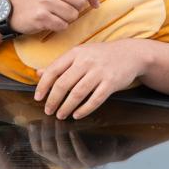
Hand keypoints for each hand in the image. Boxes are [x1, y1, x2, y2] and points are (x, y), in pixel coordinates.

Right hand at [8, 0, 99, 35]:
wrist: (10, 10)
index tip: (96, 3)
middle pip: (80, 0)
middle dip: (77, 8)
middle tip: (66, 9)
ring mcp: (44, 1)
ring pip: (73, 14)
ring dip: (68, 18)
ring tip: (56, 14)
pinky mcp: (41, 16)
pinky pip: (63, 25)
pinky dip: (59, 26)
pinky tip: (50, 21)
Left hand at [33, 41, 149, 118]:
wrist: (130, 54)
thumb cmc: (101, 56)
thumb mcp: (79, 54)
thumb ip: (60, 64)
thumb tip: (38, 73)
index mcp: (75, 53)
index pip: (53, 70)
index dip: (43, 85)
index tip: (38, 98)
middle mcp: (86, 61)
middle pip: (64, 84)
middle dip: (53, 100)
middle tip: (48, 110)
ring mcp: (99, 72)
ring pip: (78, 93)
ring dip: (66, 106)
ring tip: (60, 115)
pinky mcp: (111, 82)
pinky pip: (95, 99)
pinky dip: (85, 109)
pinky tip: (77, 115)